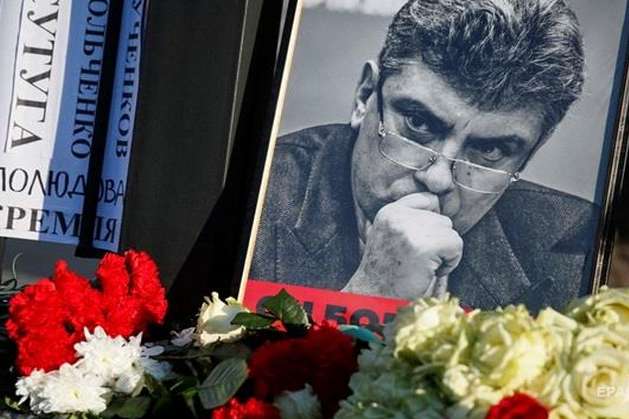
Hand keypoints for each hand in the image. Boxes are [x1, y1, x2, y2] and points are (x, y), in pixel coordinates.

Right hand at [343, 193, 462, 298]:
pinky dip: (450, 262)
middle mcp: (398, 216)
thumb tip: (439, 203)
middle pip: (442, 219)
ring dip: (444, 253)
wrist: (376, 299)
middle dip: (438, 242)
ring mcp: (410, 230)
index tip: (422, 244)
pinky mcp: (425, 246)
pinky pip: (456, 245)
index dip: (432, 223)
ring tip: (424, 267)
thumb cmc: (388, 272)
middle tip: (420, 261)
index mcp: (389, 211)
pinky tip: (431, 272)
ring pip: (450, 232)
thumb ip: (410, 218)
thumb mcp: (390, 235)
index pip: (428, 200)